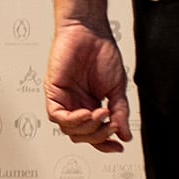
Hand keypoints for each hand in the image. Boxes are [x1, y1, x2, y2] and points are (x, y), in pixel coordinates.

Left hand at [45, 19, 132, 151]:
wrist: (90, 31)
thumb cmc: (102, 53)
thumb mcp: (117, 88)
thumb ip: (119, 112)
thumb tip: (125, 135)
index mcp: (91, 105)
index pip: (94, 133)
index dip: (105, 144)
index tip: (119, 146)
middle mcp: (76, 104)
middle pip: (81, 135)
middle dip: (98, 136)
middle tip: (112, 126)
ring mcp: (64, 98)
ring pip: (68, 129)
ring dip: (87, 128)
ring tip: (101, 115)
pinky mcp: (53, 90)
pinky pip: (56, 115)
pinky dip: (72, 119)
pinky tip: (87, 113)